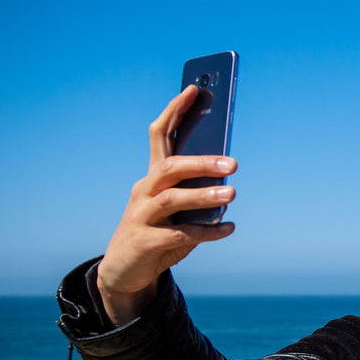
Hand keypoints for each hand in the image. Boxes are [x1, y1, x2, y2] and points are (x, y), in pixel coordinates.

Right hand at [96, 85, 237, 325]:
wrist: (126, 270)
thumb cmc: (159, 231)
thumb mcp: (177, 209)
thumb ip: (196, 192)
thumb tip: (227, 181)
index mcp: (153, 177)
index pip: (160, 135)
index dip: (175, 110)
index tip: (194, 89)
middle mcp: (144, 191)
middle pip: (170, 168)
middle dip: (202, 162)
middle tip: (234, 164)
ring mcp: (140, 216)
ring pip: (173, 199)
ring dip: (205, 196)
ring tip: (233, 194)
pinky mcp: (145, 242)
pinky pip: (181, 234)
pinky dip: (208, 232)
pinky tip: (229, 228)